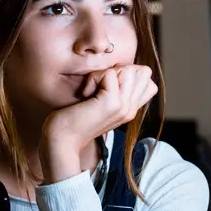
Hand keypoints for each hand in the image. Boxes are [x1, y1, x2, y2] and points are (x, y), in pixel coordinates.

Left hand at [40, 66, 157, 181]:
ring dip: (106, 74)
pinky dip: (94, 77)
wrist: (62, 140)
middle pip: (144, 72)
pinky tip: (85, 94)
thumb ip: (114, 91)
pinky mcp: (112, 103)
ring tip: (92, 90)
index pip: (148, 81)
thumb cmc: (73, 119)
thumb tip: (118, 70)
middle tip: (100, 86)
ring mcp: (124, 106)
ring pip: (129, 69)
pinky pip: (110, 73)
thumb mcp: (99, 103)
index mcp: (130, 109)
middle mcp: (131, 108)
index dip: (128, 74)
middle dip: (120, 70)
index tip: (106, 86)